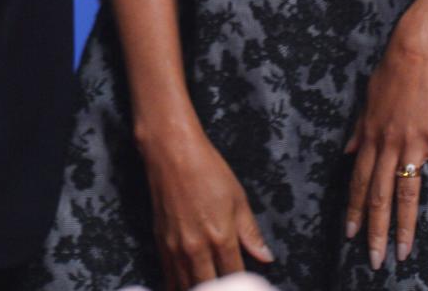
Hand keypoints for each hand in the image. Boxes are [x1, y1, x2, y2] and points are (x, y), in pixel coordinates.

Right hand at [139, 126, 272, 289]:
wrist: (171, 151)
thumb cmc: (206, 168)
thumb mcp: (237, 197)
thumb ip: (251, 232)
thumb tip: (266, 257)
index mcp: (221, 237)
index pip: (235, 277)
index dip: (242, 285)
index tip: (246, 284)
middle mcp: (197, 248)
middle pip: (211, 288)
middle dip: (220, 290)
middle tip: (226, 286)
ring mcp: (176, 248)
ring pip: (188, 286)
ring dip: (200, 288)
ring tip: (208, 287)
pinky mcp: (161, 243)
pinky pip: (169, 277)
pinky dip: (178, 285)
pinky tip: (186, 285)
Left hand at [345, 22, 427, 269]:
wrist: (416, 49)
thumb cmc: (390, 71)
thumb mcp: (366, 99)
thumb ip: (358, 129)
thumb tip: (346, 151)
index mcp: (369, 136)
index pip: (357, 181)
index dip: (353, 209)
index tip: (349, 234)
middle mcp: (387, 144)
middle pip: (378, 195)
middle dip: (375, 230)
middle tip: (374, 260)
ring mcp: (412, 142)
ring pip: (406, 193)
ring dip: (405, 227)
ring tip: (405, 253)